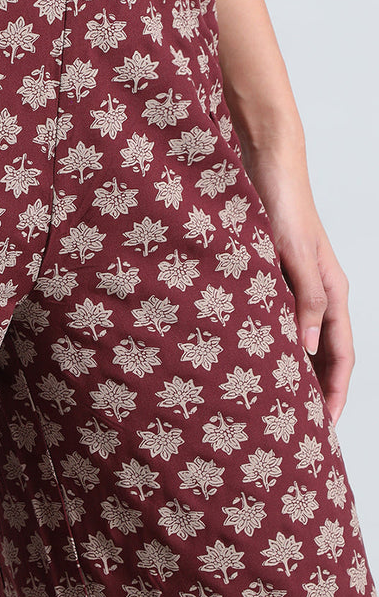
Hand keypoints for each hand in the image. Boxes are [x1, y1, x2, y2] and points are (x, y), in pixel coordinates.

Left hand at [240, 136, 352, 424]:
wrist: (265, 167)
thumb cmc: (283, 208)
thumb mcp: (296, 258)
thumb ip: (304, 301)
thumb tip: (307, 349)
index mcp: (333, 294)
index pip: (341, 356)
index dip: (336, 393)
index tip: (326, 428)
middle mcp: (318, 295)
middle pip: (324, 355)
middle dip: (318, 392)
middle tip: (301, 428)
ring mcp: (297, 288)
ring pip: (301, 341)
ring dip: (295, 372)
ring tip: (280, 404)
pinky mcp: (274, 278)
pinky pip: (278, 323)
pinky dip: (273, 346)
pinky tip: (254, 360)